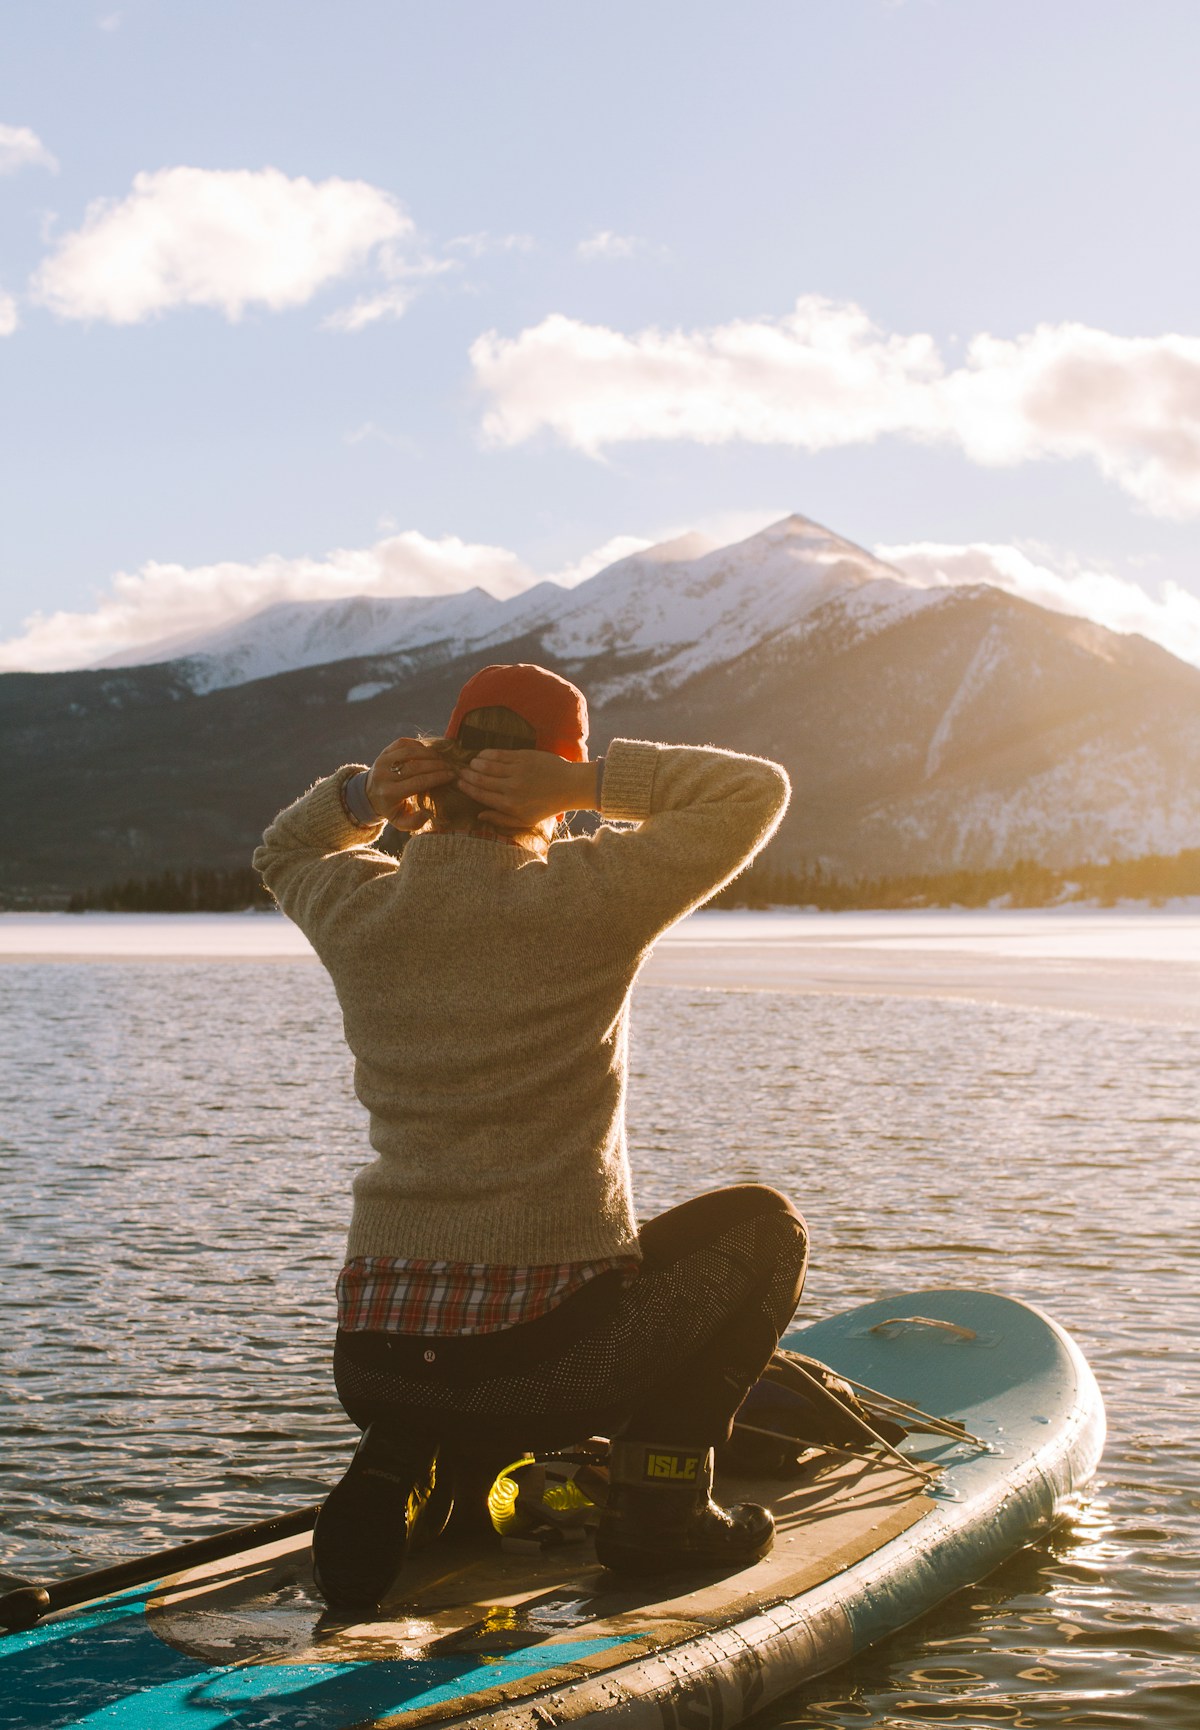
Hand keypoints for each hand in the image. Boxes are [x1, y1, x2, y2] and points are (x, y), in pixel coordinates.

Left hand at [365, 737, 454, 829]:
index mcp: (389, 793)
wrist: (369, 793)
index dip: (438, 777)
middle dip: (438, 765)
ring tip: (444, 759)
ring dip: (431, 754)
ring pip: (411, 752)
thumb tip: (428, 813)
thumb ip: (415, 823)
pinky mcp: (384, 751)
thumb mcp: (400, 821)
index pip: (418, 782)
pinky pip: (404, 743)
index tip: (452, 776)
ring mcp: (383, 760)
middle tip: (452, 767)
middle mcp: (384, 775)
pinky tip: (429, 753)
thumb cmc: (391, 808)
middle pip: (416, 766)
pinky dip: (419, 745)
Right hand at [455, 750, 597, 829]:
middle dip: (466, 775)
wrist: (569, 786)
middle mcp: (511, 788)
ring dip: (475, 763)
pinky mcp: (523, 757)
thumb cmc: (546, 806)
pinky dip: (487, 754)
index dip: (466, 788)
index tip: (457, 783)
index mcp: (509, 805)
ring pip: (487, 765)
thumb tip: (479, 815)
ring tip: (470, 763)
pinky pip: (499, 754)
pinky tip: (481, 754)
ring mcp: (517, 771)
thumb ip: (501, 819)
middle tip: (458, 771)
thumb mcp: (524, 820)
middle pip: (480, 779)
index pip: (480, 795)